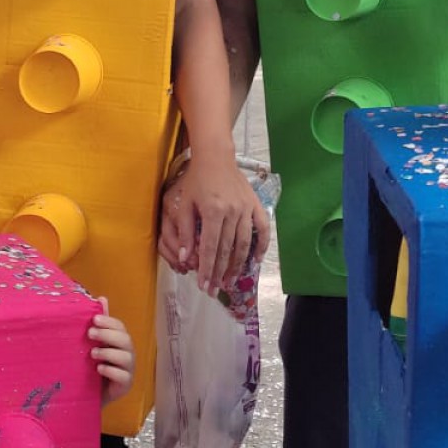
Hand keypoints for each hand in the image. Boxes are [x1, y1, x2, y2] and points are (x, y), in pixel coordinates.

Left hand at [89, 299, 134, 404]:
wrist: (89, 394)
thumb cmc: (93, 366)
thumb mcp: (94, 344)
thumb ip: (100, 324)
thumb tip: (101, 298)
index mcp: (120, 342)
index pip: (120, 327)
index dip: (109, 322)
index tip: (93, 319)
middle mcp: (127, 354)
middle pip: (125, 340)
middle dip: (108, 335)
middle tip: (90, 333)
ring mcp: (128, 370)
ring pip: (126, 357)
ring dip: (109, 352)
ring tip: (92, 353)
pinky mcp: (125, 385)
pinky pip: (123, 376)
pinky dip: (112, 371)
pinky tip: (100, 368)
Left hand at [158, 155, 269, 294]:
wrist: (215, 157)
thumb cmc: (196, 180)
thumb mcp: (184, 204)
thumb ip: (184, 231)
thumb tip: (184, 258)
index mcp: (213, 211)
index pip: (209, 248)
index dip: (206, 269)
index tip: (203, 286)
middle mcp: (232, 212)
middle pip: (226, 250)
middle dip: (219, 272)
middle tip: (215, 290)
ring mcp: (246, 209)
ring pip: (244, 244)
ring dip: (237, 265)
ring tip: (230, 281)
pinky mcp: (255, 205)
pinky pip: (263, 229)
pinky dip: (261, 246)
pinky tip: (255, 261)